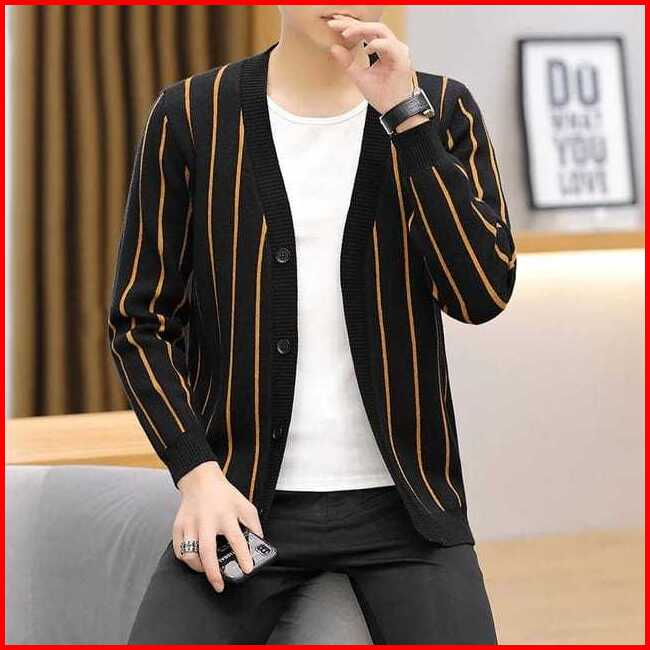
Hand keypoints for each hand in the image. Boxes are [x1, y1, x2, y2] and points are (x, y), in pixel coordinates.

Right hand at [173, 461, 263, 592]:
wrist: (200, 480)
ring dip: (199, 568)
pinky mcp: (178, 526)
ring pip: (190, 554)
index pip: (236, 539)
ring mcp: (190, 524)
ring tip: (208, 571)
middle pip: (208, 551)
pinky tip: (195, 560)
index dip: (243, 556)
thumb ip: (254, 524)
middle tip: (220, 586)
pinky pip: (179, 550)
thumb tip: (259, 543)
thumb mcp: (244, 505)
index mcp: (225, 514)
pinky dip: (186, 560)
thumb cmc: (224, 494)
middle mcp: (206, 520)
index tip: (247, 569)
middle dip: (213, 573)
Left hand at [325, 14, 415, 115]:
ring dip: (363, 30)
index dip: (350, 27)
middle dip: (353, 24)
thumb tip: (334, 48)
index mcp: (383, 49)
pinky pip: (389, 45)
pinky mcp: (402, 59)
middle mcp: (392, 47)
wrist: (393, 110)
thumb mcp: (359, 76)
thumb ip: (348, 62)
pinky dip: (377, 45)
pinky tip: (366, 49)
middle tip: (336, 24)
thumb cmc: (382, 95)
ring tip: (347, 34)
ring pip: (381, 30)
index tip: (333, 26)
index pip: (366, 32)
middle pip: (373, 27)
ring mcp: (398, 51)